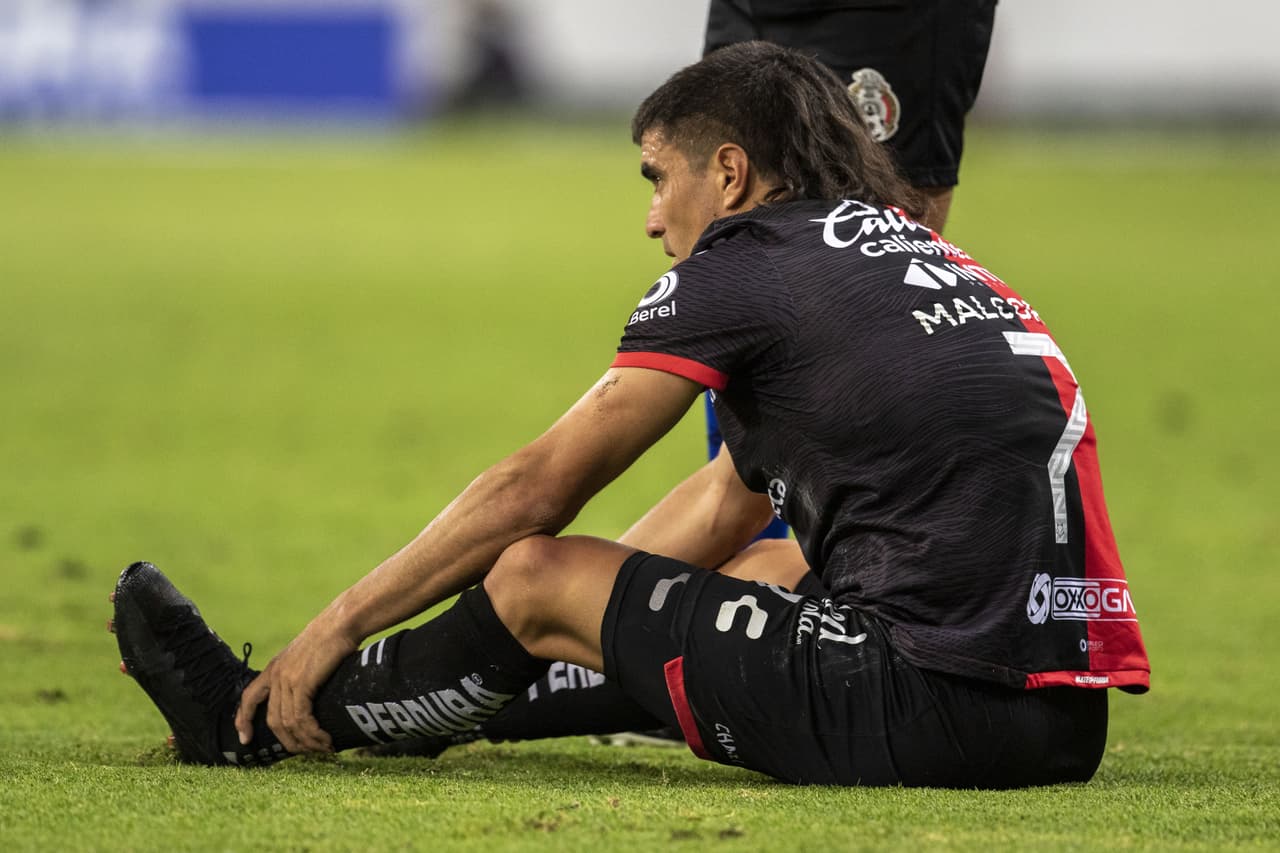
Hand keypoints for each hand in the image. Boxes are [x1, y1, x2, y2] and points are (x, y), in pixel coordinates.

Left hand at [234, 618, 358, 753]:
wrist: (342, 622)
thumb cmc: (333, 636)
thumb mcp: (308, 654)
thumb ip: (303, 672)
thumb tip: (312, 692)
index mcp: (274, 667)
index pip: (249, 697)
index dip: (243, 720)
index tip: (245, 739)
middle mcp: (276, 675)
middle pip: (272, 720)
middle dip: (288, 741)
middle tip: (306, 751)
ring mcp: (287, 679)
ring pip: (288, 723)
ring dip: (305, 741)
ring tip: (322, 748)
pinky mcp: (302, 683)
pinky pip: (301, 718)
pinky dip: (312, 733)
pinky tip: (324, 739)